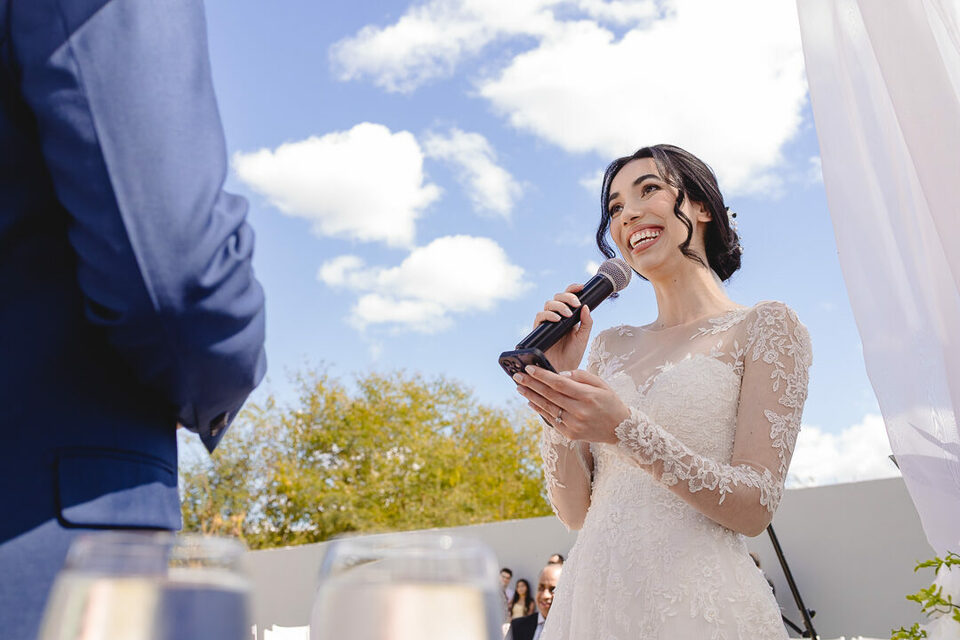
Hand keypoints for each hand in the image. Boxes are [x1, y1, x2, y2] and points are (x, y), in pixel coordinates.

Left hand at [514, 366, 629, 443]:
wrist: (620, 429)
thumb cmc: (609, 402)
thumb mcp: (601, 384)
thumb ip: (581, 376)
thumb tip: (559, 374)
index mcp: (588, 396)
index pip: (560, 384)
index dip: (543, 376)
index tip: (529, 368)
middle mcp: (580, 411)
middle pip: (550, 395)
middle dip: (531, 384)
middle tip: (517, 375)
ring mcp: (574, 425)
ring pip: (547, 408)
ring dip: (531, 396)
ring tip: (520, 387)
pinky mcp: (570, 434)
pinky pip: (551, 420)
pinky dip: (539, 410)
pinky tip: (530, 401)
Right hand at [533, 284, 592, 372]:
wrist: (561, 372)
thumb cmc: (572, 357)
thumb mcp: (583, 338)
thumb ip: (586, 323)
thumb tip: (586, 306)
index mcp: (568, 317)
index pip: (568, 298)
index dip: (572, 289)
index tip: (581, 287)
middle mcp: (556, 318)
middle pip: (557, 297)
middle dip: (566, 297)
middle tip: (575, 304)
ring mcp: (547, 323)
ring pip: (548, 304)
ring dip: (558, 305)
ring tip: (567, 315)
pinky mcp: (539, 330)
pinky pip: (539, 316)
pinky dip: (548, 315)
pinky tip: (557, 319)